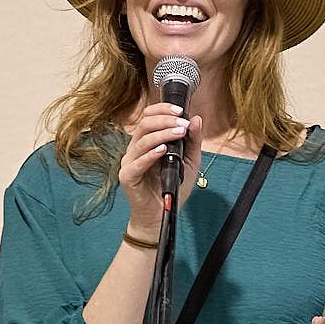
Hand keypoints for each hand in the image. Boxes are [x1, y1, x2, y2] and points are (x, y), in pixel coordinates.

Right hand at [118, 101, 202, 237]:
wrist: (162, 213)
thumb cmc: (172, 187)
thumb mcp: (189, 160)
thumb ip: (193, 141)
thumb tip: (196, 119)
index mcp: (147, 142)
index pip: (149, 117)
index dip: (163, 110)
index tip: (181, 110)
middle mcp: (136, 149)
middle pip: (144, 124)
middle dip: (165, 120)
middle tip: (183, 123)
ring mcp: (130, 162)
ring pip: (142, 140)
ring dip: (162, 134)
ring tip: (179, 132)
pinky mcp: (128, 177)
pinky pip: (138, 162)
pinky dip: (151, 154)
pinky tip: (163, 150)